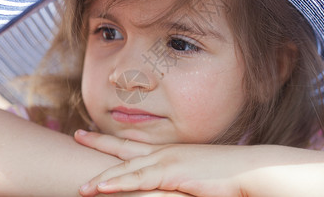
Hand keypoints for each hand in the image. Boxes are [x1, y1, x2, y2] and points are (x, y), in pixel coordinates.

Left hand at [74, 130, 249, 196]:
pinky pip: (139, 180)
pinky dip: (118, 185)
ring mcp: (167, 161)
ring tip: (80, 187)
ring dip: (101, 178)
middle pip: (123, 148)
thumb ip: (178, 175)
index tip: (96, 134)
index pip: (134, 144)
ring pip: (126, 169)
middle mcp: (163, 152)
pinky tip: (100, 188)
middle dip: (98, 143)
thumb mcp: (195, 171)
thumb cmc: (224, 174)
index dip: (113, 140)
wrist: (246, 170)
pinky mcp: (172, 174)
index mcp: (167, 151)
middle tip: (77, 135)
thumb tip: (170, 179)